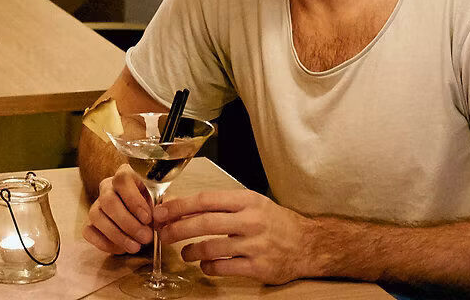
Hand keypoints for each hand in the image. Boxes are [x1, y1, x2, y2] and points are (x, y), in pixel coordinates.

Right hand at [84, 165, 154, 255]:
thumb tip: (159, 215)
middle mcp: (107, 187)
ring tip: (135, 247)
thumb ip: (161, 208)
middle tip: (145, 237)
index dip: (134, 200)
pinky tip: (121, 249)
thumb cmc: (152, 208)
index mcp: (125, 175)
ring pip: (96, 216)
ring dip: (117, 235)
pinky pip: (88, 231)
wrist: (143, 222)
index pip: (122, 180)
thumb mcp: (160, 203)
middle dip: (128, 223)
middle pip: (108, 201)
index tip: (147, 218)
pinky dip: (104, 243)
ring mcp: (96, 205)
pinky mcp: (90, 223)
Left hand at [154, 187, 315, 285]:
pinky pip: (224, 268)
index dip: (180, 207)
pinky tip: (206, 266)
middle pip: (204, 223)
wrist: (307, 244)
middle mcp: (250, 220)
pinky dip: (209, 267)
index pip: (206, 200)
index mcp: (246, 201)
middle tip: (163, 234)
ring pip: (211, 248)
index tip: (162, 212)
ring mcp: (254, 245)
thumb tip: (185, 208)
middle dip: (178, 229)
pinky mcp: (258, 267)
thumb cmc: (274, 222)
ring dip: (191, 252)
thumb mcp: (252, 204)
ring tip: (185, 254)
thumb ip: (223, 206)